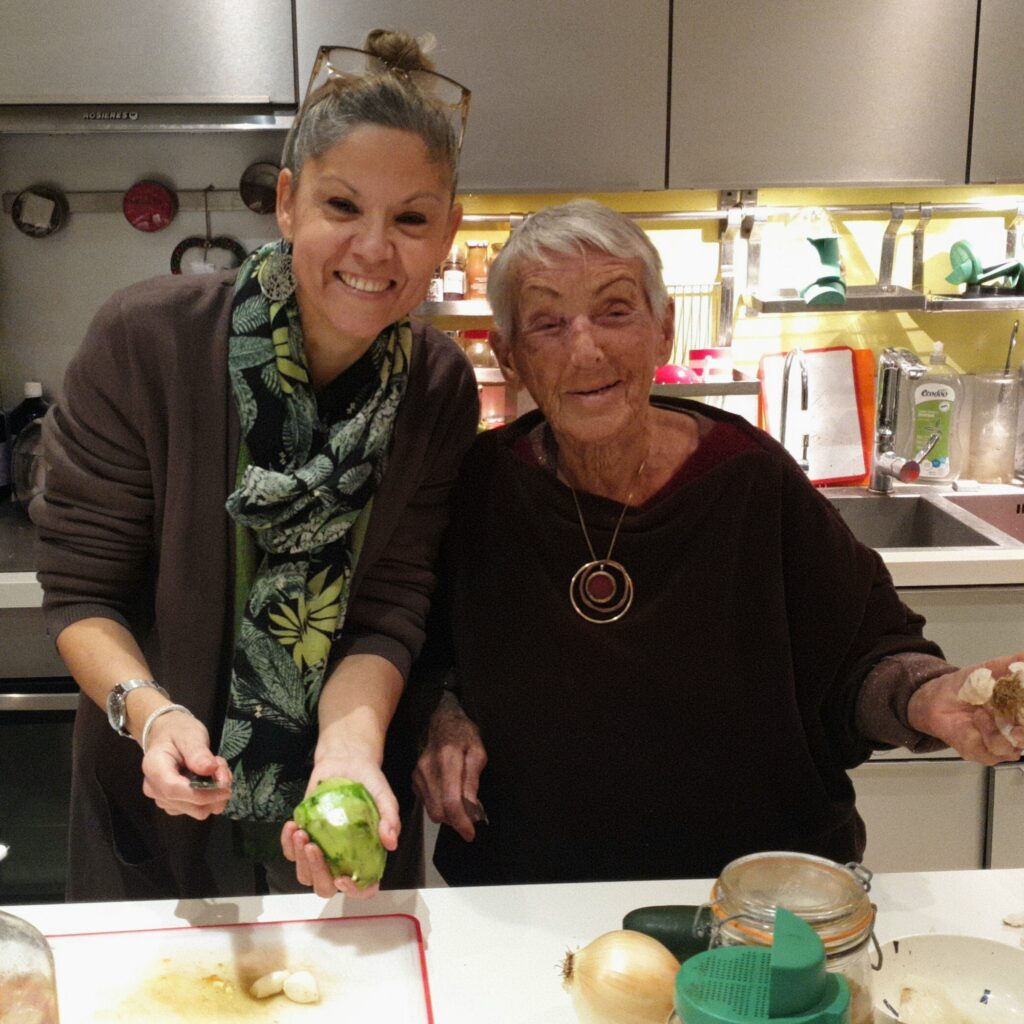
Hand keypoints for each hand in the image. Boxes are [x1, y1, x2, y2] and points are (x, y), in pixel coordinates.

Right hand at [141, 709, 232, 818]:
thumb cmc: (177, 732)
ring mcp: (164, 800)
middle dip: (215, 790)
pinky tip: (210, 778)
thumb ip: (198, 752)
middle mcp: (154, 789)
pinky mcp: (174, 805)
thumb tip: (210, 769)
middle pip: (190, 805)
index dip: (203, 794)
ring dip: (215, 793)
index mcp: (154, 768)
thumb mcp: (190, 735)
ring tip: (216, 769)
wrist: (167, 735)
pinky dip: (210, 797)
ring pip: (198, 810)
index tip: (226, 786)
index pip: (175, 790)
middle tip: (223, 766)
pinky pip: (197, 809)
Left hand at [280, 752, 398, 899]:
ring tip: (302, 834)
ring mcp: (321, 851)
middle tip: (314, 848)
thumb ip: (390, 818)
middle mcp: (342, 860)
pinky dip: (287, 843)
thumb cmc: (369, 783)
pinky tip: (293, 826)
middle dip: (317, 874)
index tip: (343, 878)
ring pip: (305, 874)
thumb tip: (391, 842)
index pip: (362, 888)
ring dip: (300, 860)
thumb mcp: (384, 796)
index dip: (353, 891)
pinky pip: (290, 852)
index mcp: (365, 856)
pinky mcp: (304, 837)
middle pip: (326, 887)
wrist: (347, 763)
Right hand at [413, 692, 487, 841]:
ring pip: (431, 810)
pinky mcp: (414, 778)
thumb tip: (472, 809)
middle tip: (469, 818)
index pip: (451, 800)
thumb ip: (473, 780)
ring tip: (461, 806)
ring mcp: (418, 774)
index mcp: (447, 759)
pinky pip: (426, 802)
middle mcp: (428, 768)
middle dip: (455, 821)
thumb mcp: (478, 752)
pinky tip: (448, 796)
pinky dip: (438, 805)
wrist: (443, 722)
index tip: (470, 832)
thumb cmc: (464, 735)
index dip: (461, 821)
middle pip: (438, 810)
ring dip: (447, 815)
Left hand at [908, 652, 1023, 764]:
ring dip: (1001, 728)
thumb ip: (1011, 665)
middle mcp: (1015, 733)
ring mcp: (1000, 745)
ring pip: (1013, 748)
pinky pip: (992, 751)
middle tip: (1018, 721)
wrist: (935, 698)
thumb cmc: (965, 687)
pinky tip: (978, 717)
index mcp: (1020, 714)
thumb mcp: (988, 670)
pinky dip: (987, 732)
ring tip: (985, 710)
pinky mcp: (983, 753)